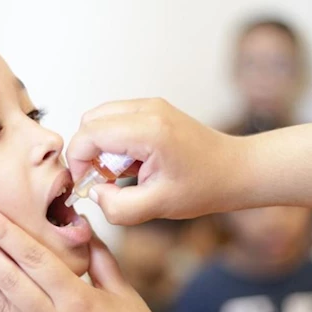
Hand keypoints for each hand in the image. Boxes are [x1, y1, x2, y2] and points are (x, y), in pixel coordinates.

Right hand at [66, 98, 245, 224]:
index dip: (77, 161)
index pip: (89, 134)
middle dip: (86, 152)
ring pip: (100, 118)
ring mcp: (150, 105)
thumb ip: (118, 207)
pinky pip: (115, 119)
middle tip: (102, 180)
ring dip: (99, 146)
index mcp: (149, 130)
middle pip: (90, 121)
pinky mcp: (152, 108)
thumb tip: (95, 193)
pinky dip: (112, 141)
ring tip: (118, 173)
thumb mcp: (158, 206)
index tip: (86, 184)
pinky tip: (130, 164)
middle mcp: (147, 109)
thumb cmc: (204, 186)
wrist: (235, 170)